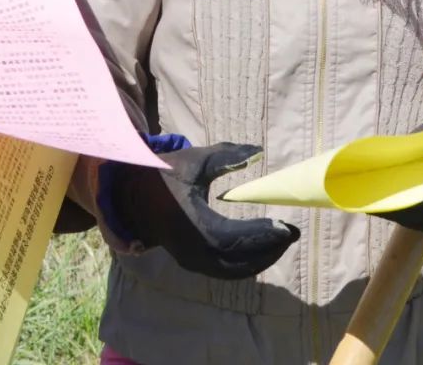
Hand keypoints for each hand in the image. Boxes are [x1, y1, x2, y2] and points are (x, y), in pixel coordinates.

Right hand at [98, 142, 299, 279]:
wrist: (131, 194)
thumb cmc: (163, 175)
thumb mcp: (193, 162)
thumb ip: (225, 156)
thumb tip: (257, 151)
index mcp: (193, 226)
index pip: (236, 239)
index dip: (264, 235)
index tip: (287, 226)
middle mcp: (193, 251)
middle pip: (241, 262)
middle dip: (270, 249)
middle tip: (291, 234)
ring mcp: (191, 261)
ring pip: (235, 270)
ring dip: (260, 258)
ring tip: (280, 241)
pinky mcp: (192, 263)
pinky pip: (225, 270)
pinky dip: (246, 263)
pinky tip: (259, 248)